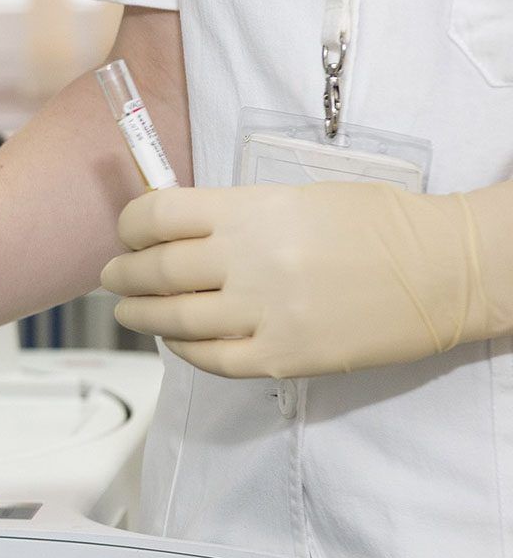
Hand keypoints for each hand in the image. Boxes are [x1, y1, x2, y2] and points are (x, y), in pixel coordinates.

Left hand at [100, 182, 512, 377]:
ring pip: (173, 319)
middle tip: (113, 277)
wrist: (445, 270)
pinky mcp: (282, 357)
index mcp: (253, 211)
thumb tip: (177, 232)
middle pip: (156, 271)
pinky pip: (210, 359)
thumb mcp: (298, 198)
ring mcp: (264, 314)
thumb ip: (235, 216)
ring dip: (139, 314)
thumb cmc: (376, 224)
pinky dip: (182, 349)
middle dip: (122, 274)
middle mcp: (250, 262)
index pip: (159, 215)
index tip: (126, 233)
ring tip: (129, 310)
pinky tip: (175, 340)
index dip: (130, 225)